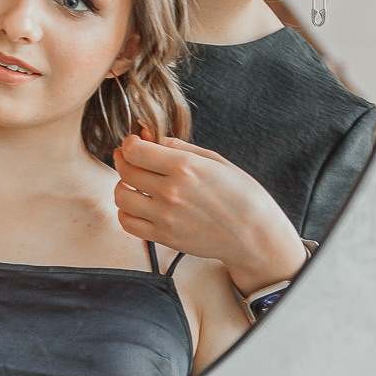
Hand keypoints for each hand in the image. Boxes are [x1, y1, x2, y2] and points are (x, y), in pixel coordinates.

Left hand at [112, 135, 306, 295]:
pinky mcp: (164, 237)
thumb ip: (181, 147)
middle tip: (130, 158)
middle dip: (123, 160)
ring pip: (121, 197)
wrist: (254, 236)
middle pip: (125, 170)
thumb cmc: (242, 195)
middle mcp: (171, 191)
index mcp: (185, 167)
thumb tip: (153, 138)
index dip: (130, 143)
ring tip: (134, 184)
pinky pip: (128, 223)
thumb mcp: (216, 161)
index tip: (136, 143)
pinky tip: (138, 206)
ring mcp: (165, 216)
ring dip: (123, 186)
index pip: (135, 150)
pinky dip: (126, 212)